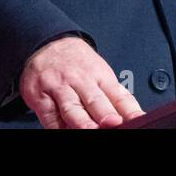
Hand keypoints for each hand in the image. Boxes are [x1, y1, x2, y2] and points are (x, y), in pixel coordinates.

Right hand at [19, 35, 144, 128]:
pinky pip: (49, 115)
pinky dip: (56, 126)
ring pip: (71, 107)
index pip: (118, 95)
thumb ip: (113, 96)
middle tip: (114, 122)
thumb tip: (131, 117)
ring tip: (90, 129)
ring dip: (82, 121)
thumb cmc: (78, 63)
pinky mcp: (39, 96)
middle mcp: (80, 81)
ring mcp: (59, 88)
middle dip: (105, 113)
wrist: (49, 44)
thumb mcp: (100, 72)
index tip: (136, 117)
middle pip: (95, 100)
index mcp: (100, 76)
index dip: (128, 108)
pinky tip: (64, 131)